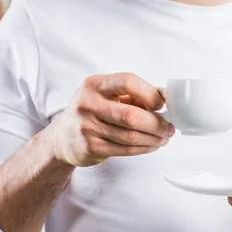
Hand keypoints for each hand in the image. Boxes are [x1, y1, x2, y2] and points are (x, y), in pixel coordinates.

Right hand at [46, 73, 174, 166]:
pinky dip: (143, 148)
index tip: (162, 103)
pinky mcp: (90, 147)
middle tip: (169, 128)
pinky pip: (124, 150)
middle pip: (132, 116)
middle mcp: (87, 104)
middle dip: (157, 124)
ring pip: (131, 136)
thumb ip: (131, 95)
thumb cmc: (91, 112)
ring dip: (153, 139)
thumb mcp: (104, 95)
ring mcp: (87, 127)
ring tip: (164, 138)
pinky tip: (151, 146)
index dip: (149, 93)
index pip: (127, 81)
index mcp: (94, 85)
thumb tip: (163, 100)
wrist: (62, 137)